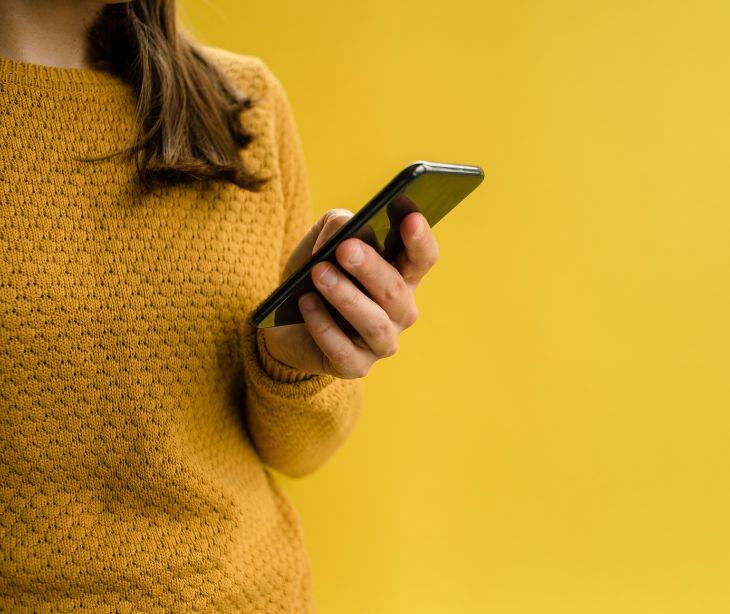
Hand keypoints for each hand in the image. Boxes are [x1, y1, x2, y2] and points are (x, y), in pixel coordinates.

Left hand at [262, 208, 438, 377]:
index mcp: (401, 276)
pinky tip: (306, 304)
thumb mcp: (324, 240)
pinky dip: (323, 327)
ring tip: (319, 274)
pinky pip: (343, 350)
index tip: (410, 218)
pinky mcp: (355, 366)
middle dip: (371, 268)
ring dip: (347, 297)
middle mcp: (400, 312)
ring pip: (374, 323)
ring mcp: (380, 342)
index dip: (420, 239)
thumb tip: (342, 234)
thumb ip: (338, 226)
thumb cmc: (316, 274)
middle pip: (396, 290)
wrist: (286, 321)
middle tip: (345, 249)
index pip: (422, 258)